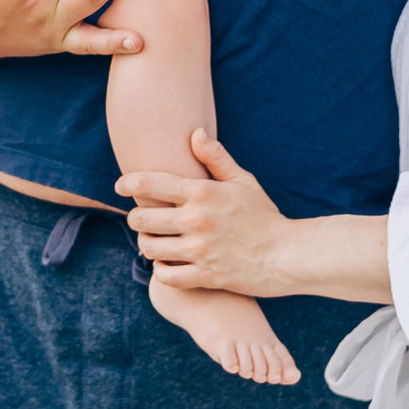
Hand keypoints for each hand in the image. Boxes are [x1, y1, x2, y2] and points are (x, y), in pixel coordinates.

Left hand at [120, 130, 289, 292]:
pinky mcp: (205, 275)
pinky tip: (166, 263)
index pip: (150, 183)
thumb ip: (216, 158)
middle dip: (136, 218)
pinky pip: (166, 275)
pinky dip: (161, 270)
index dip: (128, 182)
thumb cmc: (265, 216)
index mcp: (203, 192)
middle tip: (142, 219)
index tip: (120, 185)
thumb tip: (195, 133)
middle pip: (141, 217)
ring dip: (147, 245)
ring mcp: (200, 249)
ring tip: (153, 242)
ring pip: (149, 248)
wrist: (288, 255)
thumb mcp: (244, 181)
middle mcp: (196, 219)